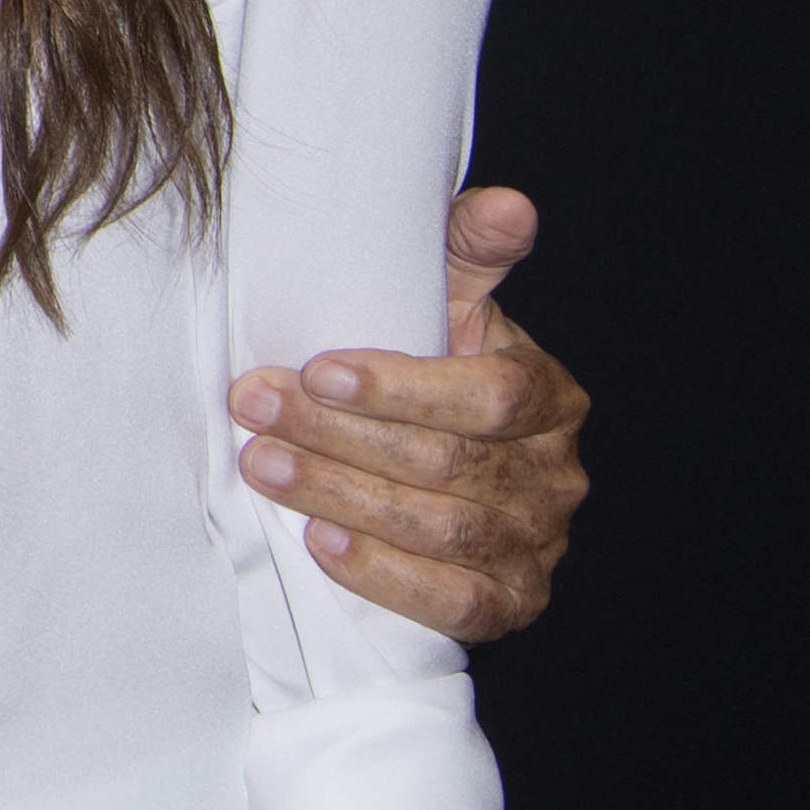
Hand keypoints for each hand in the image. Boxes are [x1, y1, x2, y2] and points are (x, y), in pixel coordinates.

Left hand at [231, 185, 588, 641]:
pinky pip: (453, 602)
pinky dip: (383, 576)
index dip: (404, 387)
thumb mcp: (449, 302)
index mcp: (550, 397)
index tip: (316, 370)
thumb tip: (509, 205)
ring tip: (264, 464)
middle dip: (340, 435)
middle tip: (255, 408)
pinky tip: (319, 543)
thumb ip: (469, 251)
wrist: (439, 473)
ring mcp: (535, 546)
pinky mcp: (507, 604)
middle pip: (452, 462)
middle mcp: (554, 476)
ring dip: (342, 497)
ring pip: (442, 529)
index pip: (493, 396)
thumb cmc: (435, 369)